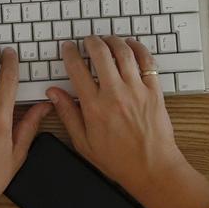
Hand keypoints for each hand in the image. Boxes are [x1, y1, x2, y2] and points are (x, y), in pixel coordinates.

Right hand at [48, 36, 208, 207]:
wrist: (152, 168)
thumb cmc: (118, 160)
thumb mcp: (83, 142)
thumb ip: (68, 114)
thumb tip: (54, 93)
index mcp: (94, 107)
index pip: (77, 69)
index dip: (70, 54)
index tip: (68, 48)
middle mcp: (115, 94)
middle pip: (100, 53)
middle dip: (91, 41)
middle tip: (88, 40)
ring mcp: (136, 90)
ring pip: (124, 52)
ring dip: (113, 41)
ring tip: (107, 39)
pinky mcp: (154, 91)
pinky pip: (147, 61)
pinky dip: (138, 48)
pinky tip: (131, 46)